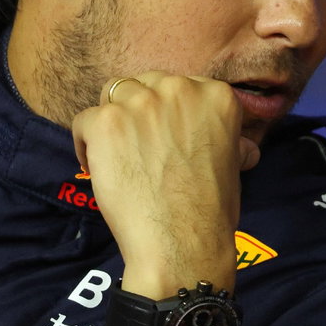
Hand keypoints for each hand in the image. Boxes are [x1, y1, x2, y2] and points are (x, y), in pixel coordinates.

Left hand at [71, 73, 260, 299]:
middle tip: (141, 147)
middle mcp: (180, 89)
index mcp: (216, 96)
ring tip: (117, 154)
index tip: (167, 136)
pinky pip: (84, 121)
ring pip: (113, 96)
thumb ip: (228, 142)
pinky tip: (98, 166)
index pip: (180, 86)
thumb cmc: (211, 211)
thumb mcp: (234, 166)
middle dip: (140, 111)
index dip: (170, 113)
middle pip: (145, 84)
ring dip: (114, 122)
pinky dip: (86, 144)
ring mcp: (140, 103)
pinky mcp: (106, 122)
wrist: (182, 242)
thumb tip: (241, 148)